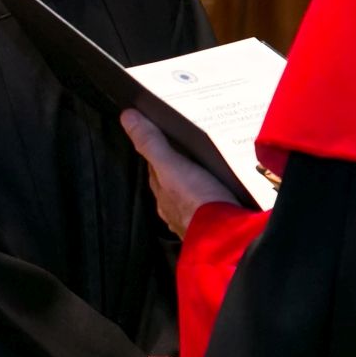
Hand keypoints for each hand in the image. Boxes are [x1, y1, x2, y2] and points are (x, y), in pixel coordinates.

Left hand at [120, 111, 232, 237]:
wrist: (229, 239)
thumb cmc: (197, 202)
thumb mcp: (172, 167)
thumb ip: (151, 144)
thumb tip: (127, 117)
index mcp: (163, 194)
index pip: (155, 169)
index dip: (160, 152)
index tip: (167, 137)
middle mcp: (175, 209)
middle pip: (175, 183)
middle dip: (182, 168)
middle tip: (194, 149)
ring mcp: (197, 219)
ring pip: (194, 196)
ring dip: (201, 183)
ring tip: (213, 168)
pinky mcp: (219, 225)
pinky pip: (215, 206)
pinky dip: (219, 197)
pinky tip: (228, 192)